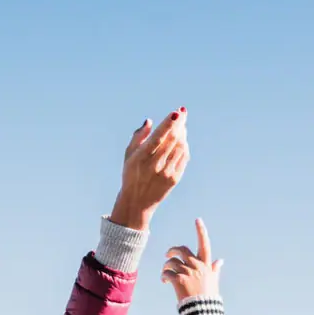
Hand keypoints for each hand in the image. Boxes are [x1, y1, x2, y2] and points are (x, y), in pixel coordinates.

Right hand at [109, 110, 189, 229]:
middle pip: (172, 140)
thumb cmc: (131, 173)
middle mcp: (154, 165)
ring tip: (181, 126)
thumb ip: (138, 136)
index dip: (168, 124)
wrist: (137, 201)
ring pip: (180, 147)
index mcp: (141, 158)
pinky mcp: (174, 179)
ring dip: (182, 134)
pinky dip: (184, 146)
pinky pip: (184, 157)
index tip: (177, 113)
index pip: (157, 138)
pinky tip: (182, 140)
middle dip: (179, 124)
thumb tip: (150, 121)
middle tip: (182, 113)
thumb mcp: (128, 155)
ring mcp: (166, 173)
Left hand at [161, 218, 222, 301]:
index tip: (198, 220)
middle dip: (173, 250)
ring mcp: (187, 272)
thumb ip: (214, 269)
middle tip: (168, 255)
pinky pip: (167, 272)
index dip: (201, 231)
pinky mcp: (178, 280)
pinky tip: (164, 280)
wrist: (202, 311)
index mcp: (205, 265)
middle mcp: (196, 266)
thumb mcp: (213, 281)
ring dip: (166, 266)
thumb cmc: (208, 296)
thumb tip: (220, 260)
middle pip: (182, 250)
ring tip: (165, 273)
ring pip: (172, 261)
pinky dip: (164, 275)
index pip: (204, 244)